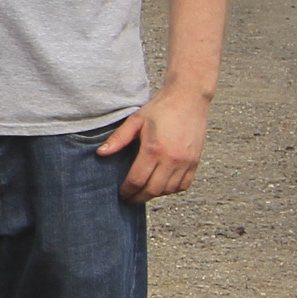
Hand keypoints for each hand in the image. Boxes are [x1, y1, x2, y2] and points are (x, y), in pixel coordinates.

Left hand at [99, 82, 210, 201]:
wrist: (189, 98)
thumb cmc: (160, 108)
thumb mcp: (135, 120)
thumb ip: (118, 139)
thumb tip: (101, 154)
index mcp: (154, 149)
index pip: (137, 180)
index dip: (127, 191)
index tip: (121, 194)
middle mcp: (172, 159)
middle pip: (153, 190)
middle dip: (138, 197)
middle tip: (129, 198)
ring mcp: (186, 162)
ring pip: (169, 190)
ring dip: (154, 194)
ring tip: (143, 191)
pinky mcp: (195, 161)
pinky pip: (183, 185)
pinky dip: (172, 190)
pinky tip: (161, 185)